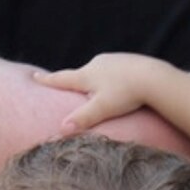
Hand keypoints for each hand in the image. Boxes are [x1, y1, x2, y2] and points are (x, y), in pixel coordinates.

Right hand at [32, 52, 163, 130]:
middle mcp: (96, 63)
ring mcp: (113, 59)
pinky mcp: (128, 59)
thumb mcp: (101, 109)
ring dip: (98, 80)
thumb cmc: (126, 94)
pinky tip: (124, 86)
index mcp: (86, 75)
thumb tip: (60, 130)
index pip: (61, 79)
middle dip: (78, 82)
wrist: (155, 77)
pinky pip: (115, 70)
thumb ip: (82, 119)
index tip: (34, 76)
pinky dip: (114, 78)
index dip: (47, 80)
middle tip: (75, 90)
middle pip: (81, 75)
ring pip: (99, 71)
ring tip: (105, 92)